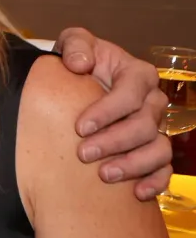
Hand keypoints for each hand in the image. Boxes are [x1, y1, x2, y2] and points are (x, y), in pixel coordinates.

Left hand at [55, 27, 171, 199]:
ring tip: (104, 175)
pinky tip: (136, 193)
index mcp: (137, 74)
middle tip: (83, 154)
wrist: (76, 84)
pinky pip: (164, 169)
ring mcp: (155, 127)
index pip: (131, 93)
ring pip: (158, 149)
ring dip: (133, 164)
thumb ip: (76, 46)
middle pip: (144, 125)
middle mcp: (152, 101)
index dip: (108, 111)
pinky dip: (154, 182)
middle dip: (114, 141)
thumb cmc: (77, 62)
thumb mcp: (73, 44)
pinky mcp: (152, 149)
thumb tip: (80, 64)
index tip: (79, 127)